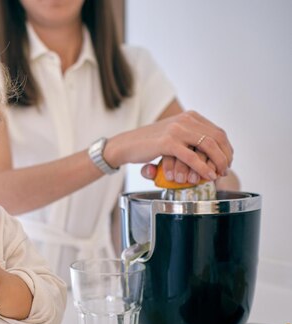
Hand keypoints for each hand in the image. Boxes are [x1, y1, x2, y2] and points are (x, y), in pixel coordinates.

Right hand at [106, 110, 232, 180]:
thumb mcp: (173, 134)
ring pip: (208, 146)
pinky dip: (203, 168)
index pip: (218, 132)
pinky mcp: (168, 142)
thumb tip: (210, 150)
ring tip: (218, 175)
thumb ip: (190, 137)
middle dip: (225, 156)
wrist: (126, 145)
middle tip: (225, 171)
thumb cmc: (149, 144)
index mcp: (189, 116)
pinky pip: (192, 157)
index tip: (226, 162)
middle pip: (217, 138)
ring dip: (218, 162)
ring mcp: (177, 130)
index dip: (226, 149)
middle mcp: (185, 119)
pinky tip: (207, 176)